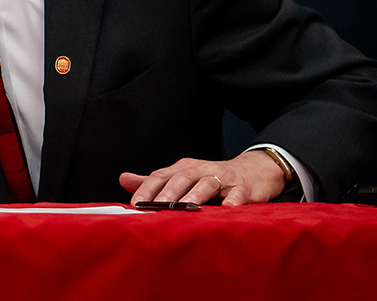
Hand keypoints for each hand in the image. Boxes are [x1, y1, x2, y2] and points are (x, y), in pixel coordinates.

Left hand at [119, 150, 287, 205]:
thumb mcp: (182, 176)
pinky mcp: (245, 188)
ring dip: (196, 195)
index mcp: (183, 168)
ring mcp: (224, 178)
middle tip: (156, 207)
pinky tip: (227, 208)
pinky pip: (238, 193)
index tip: (135, 205)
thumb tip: (123, 179)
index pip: (161, 176)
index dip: (147, 189)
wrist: (253, 170)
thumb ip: (154, 181)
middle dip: (168, 193)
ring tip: (186, 207)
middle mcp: (201, 170)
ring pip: (207, 183)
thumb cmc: (212, 177)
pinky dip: (233, 200)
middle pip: (182, 178)